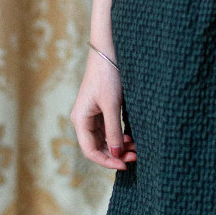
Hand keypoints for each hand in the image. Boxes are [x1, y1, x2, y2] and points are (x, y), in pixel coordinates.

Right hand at [70, 49, 136, 169]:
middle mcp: (83, 119)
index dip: (107, 160)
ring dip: (118, 145)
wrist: (108, 50)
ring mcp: (91, 114)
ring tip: (136, 148)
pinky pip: (108, 128)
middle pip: (97, 146)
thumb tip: (116, 154)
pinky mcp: (100, 108)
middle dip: (115, 153)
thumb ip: (113, 131)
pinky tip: (129, 137)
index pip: (91, 151)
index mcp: (80, 120)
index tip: (124, 164)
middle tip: (135, 156)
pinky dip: (118, 135)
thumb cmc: (107, 75)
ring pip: (104, 138)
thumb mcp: (112, 105)